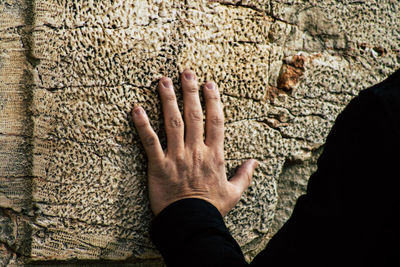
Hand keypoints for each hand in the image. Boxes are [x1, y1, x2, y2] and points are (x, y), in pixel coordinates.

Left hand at [132, 70, 257, 215]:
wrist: (190, 223)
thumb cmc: (211, 208)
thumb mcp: (234, 193)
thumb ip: (245, 175)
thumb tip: (255, 162)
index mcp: (214, 155)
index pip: (215, 121)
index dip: (213, 100)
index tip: (210, 84)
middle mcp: (196, 151)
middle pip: (194, 115)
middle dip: (190, 92)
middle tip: (186, 72)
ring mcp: (176, 157)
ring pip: (172, 123)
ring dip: (168, 100)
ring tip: (163, 81)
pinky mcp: (158, 166)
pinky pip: (150, 142)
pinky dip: (142, 124)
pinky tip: (136, 108)